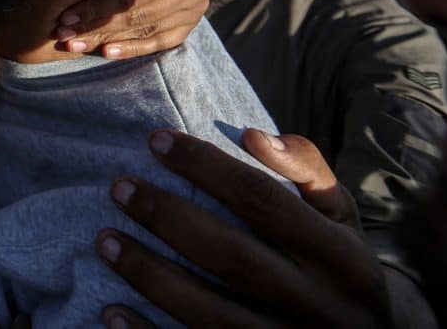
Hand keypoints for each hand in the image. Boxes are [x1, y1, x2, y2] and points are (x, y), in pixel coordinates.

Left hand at [52, 0, 207, 58]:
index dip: (97, 3)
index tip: (66, 13)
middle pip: (131, 11)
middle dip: (93, 22)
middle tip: (62, 31)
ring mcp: (188, 16)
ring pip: (137, 29)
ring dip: (102, 38)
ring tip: (72, 43)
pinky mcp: (181, 33)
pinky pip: (152, 44)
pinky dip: (128, 48)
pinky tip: (105, 53)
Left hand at [95, 129, 391, 327]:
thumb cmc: (339, 266)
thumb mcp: (342, 218)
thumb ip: (307, 170)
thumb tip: (252, 136)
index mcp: (342, 258)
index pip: (264, 200)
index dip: (206, 166)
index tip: (155, 139)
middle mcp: (319, 307)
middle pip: (232, 257)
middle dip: (168, 218)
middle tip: (119, 188)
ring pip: (210, 314)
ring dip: (149, 276)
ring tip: (104, 240)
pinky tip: (111, 311)